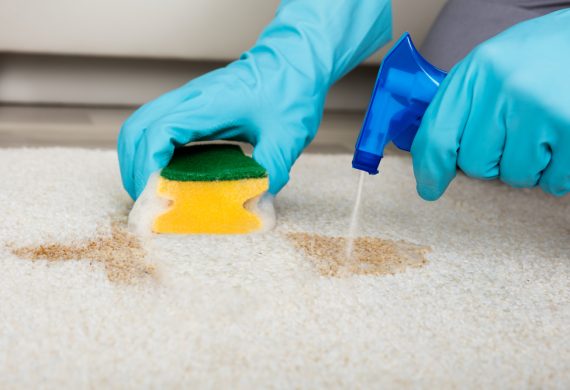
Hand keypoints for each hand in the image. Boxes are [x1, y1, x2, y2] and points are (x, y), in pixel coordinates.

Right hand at [118, 0, 391, 199]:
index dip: (147, 167)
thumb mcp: (288, 135)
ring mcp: (189, 100)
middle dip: (134, 167)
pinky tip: (169, 173)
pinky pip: (159, 126)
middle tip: (149, 200)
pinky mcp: (194, 106)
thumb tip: (256, 201)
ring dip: (138, 158)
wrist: (296, 59)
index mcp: (208, 104)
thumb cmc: (292, 89)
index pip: (158, 133)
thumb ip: (270, 169)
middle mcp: (190, 99)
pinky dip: (153, 151)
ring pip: (142, 125)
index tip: (154, 195)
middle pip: (137, 129)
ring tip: (153, 190)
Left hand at [412, 10, 569, 199]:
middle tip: (514, 133)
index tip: (429, 187)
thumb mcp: (492, 66)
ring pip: (515, 175)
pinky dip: (557, 172)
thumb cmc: (541, 57)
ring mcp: (542, 109)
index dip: (430, 169)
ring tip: (542, 132)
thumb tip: (433, 157)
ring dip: (527, 166)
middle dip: (492, 160)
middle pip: (475, 164)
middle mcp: (505, 88)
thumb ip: (463, 105)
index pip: (437, 135)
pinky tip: (562, 140)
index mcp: (477, 70)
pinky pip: (553, 181)